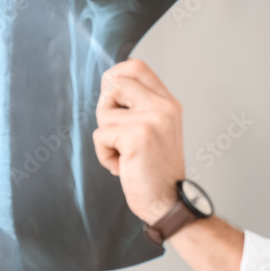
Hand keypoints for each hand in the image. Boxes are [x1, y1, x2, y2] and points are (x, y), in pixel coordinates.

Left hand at [93, 59, 185, 223]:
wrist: (169, 203)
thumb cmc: (156, 172)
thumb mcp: (156, 131)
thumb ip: (140, 108)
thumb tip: (110, 86)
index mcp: (169, 104)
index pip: (137, 67)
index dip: (115, 76)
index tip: (113, 100)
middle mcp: (164, 107)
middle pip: (115, 82)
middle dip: (104, 108)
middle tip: (116, 133)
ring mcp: (153, 119)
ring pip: (104, 113)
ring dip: (105, 138)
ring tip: (124, 155)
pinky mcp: (138, 135)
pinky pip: (100, 136)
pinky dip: (105, 155)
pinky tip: (123, 166)